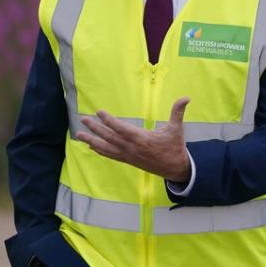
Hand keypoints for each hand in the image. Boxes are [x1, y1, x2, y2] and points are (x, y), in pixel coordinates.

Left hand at [76, 97, 190, 182]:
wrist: (176, 169)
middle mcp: (132, 148)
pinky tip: (91, 145)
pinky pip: (110, 155)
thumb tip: (187, 97)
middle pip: (109, 137)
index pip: (121, 128)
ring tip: (79, 135)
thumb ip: (178, 112)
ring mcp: (128, 156)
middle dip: (95, 128)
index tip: (99, 112)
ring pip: (107, 148)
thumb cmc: (175, 147)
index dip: (109, 120)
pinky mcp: (128, 161)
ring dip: (92, 140)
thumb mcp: (177, 129)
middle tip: (83, 120)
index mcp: (142, 139)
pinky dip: (100, 150)